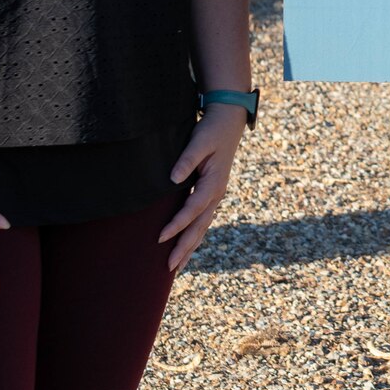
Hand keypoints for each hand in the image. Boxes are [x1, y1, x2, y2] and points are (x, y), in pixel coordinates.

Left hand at [160, 106, 246, 270]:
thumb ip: (187, 160)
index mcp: (214, 183)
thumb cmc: (212, 130)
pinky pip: (203, 220)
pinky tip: (186, 247)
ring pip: (203, 227)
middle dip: (184, 247)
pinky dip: (194, 236)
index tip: (160, 237)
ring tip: (176, 267)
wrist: (229, 121)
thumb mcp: (200, 141)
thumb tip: (172, 179)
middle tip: (169, 268)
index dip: (177, 224)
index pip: (193, 209)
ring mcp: (216, 196)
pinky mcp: (211, 194)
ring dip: (190, 247)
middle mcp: (217, 193)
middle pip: (200, 227)